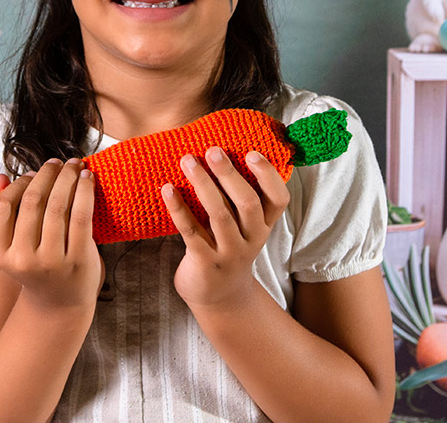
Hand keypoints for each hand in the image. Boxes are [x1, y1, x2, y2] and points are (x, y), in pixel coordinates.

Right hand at [0, 159, 103, 312]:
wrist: (60, 304)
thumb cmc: (36, 265)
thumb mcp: (12, 245)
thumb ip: (1, 211)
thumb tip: (0, 177)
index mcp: (2, 254)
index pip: (3, 207)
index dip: (17, 184)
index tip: (32, 173)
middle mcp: (24, 259)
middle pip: (33, 202)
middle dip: (47, 174)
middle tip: (57, 162)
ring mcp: (52, 261)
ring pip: (58, 205)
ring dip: (67, 177)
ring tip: (74, 165)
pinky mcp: (78, 259)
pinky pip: (81, 215)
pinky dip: (85, 191)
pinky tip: (87, 179)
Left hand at [162, 147, 289, 311]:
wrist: (219, 297)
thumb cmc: (229, 247)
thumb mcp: (244, 228)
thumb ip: (239, 198)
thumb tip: (221, 151)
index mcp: (264, 226)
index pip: (279, 200)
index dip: (268, 176)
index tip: (252, 153)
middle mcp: (252, 239)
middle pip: (247, 203)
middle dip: (229, 174)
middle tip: (213, 150)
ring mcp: (229, 253)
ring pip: (219, 215)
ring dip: (202, 184)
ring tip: (188, 160)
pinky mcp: (205, 262)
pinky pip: (191, 231)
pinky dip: (178, 208)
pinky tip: (167, 189)